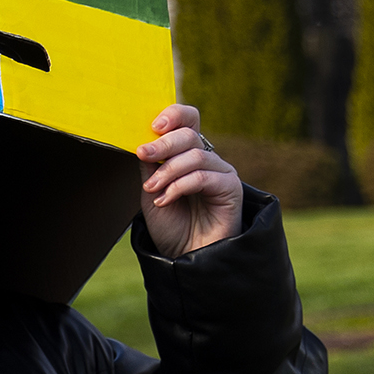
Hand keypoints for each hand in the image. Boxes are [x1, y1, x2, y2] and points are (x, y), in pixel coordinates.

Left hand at [135, 104, 243, 257]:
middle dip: (163, 143)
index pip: (188, 121)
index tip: (153, 125)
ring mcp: (220, 172)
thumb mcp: (152, 190)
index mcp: (188, 154)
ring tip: (153, 190)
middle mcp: (207, 159)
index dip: (174, 115)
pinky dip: (180, 186)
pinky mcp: (230, 188)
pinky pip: (204, 176)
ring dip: (168, 171)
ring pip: (195, 155)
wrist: (186, 258)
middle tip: (143, 154)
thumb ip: (150, 166)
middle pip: (189, 135)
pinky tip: (165, 200)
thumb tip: (144, 140)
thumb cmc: (171, 226)